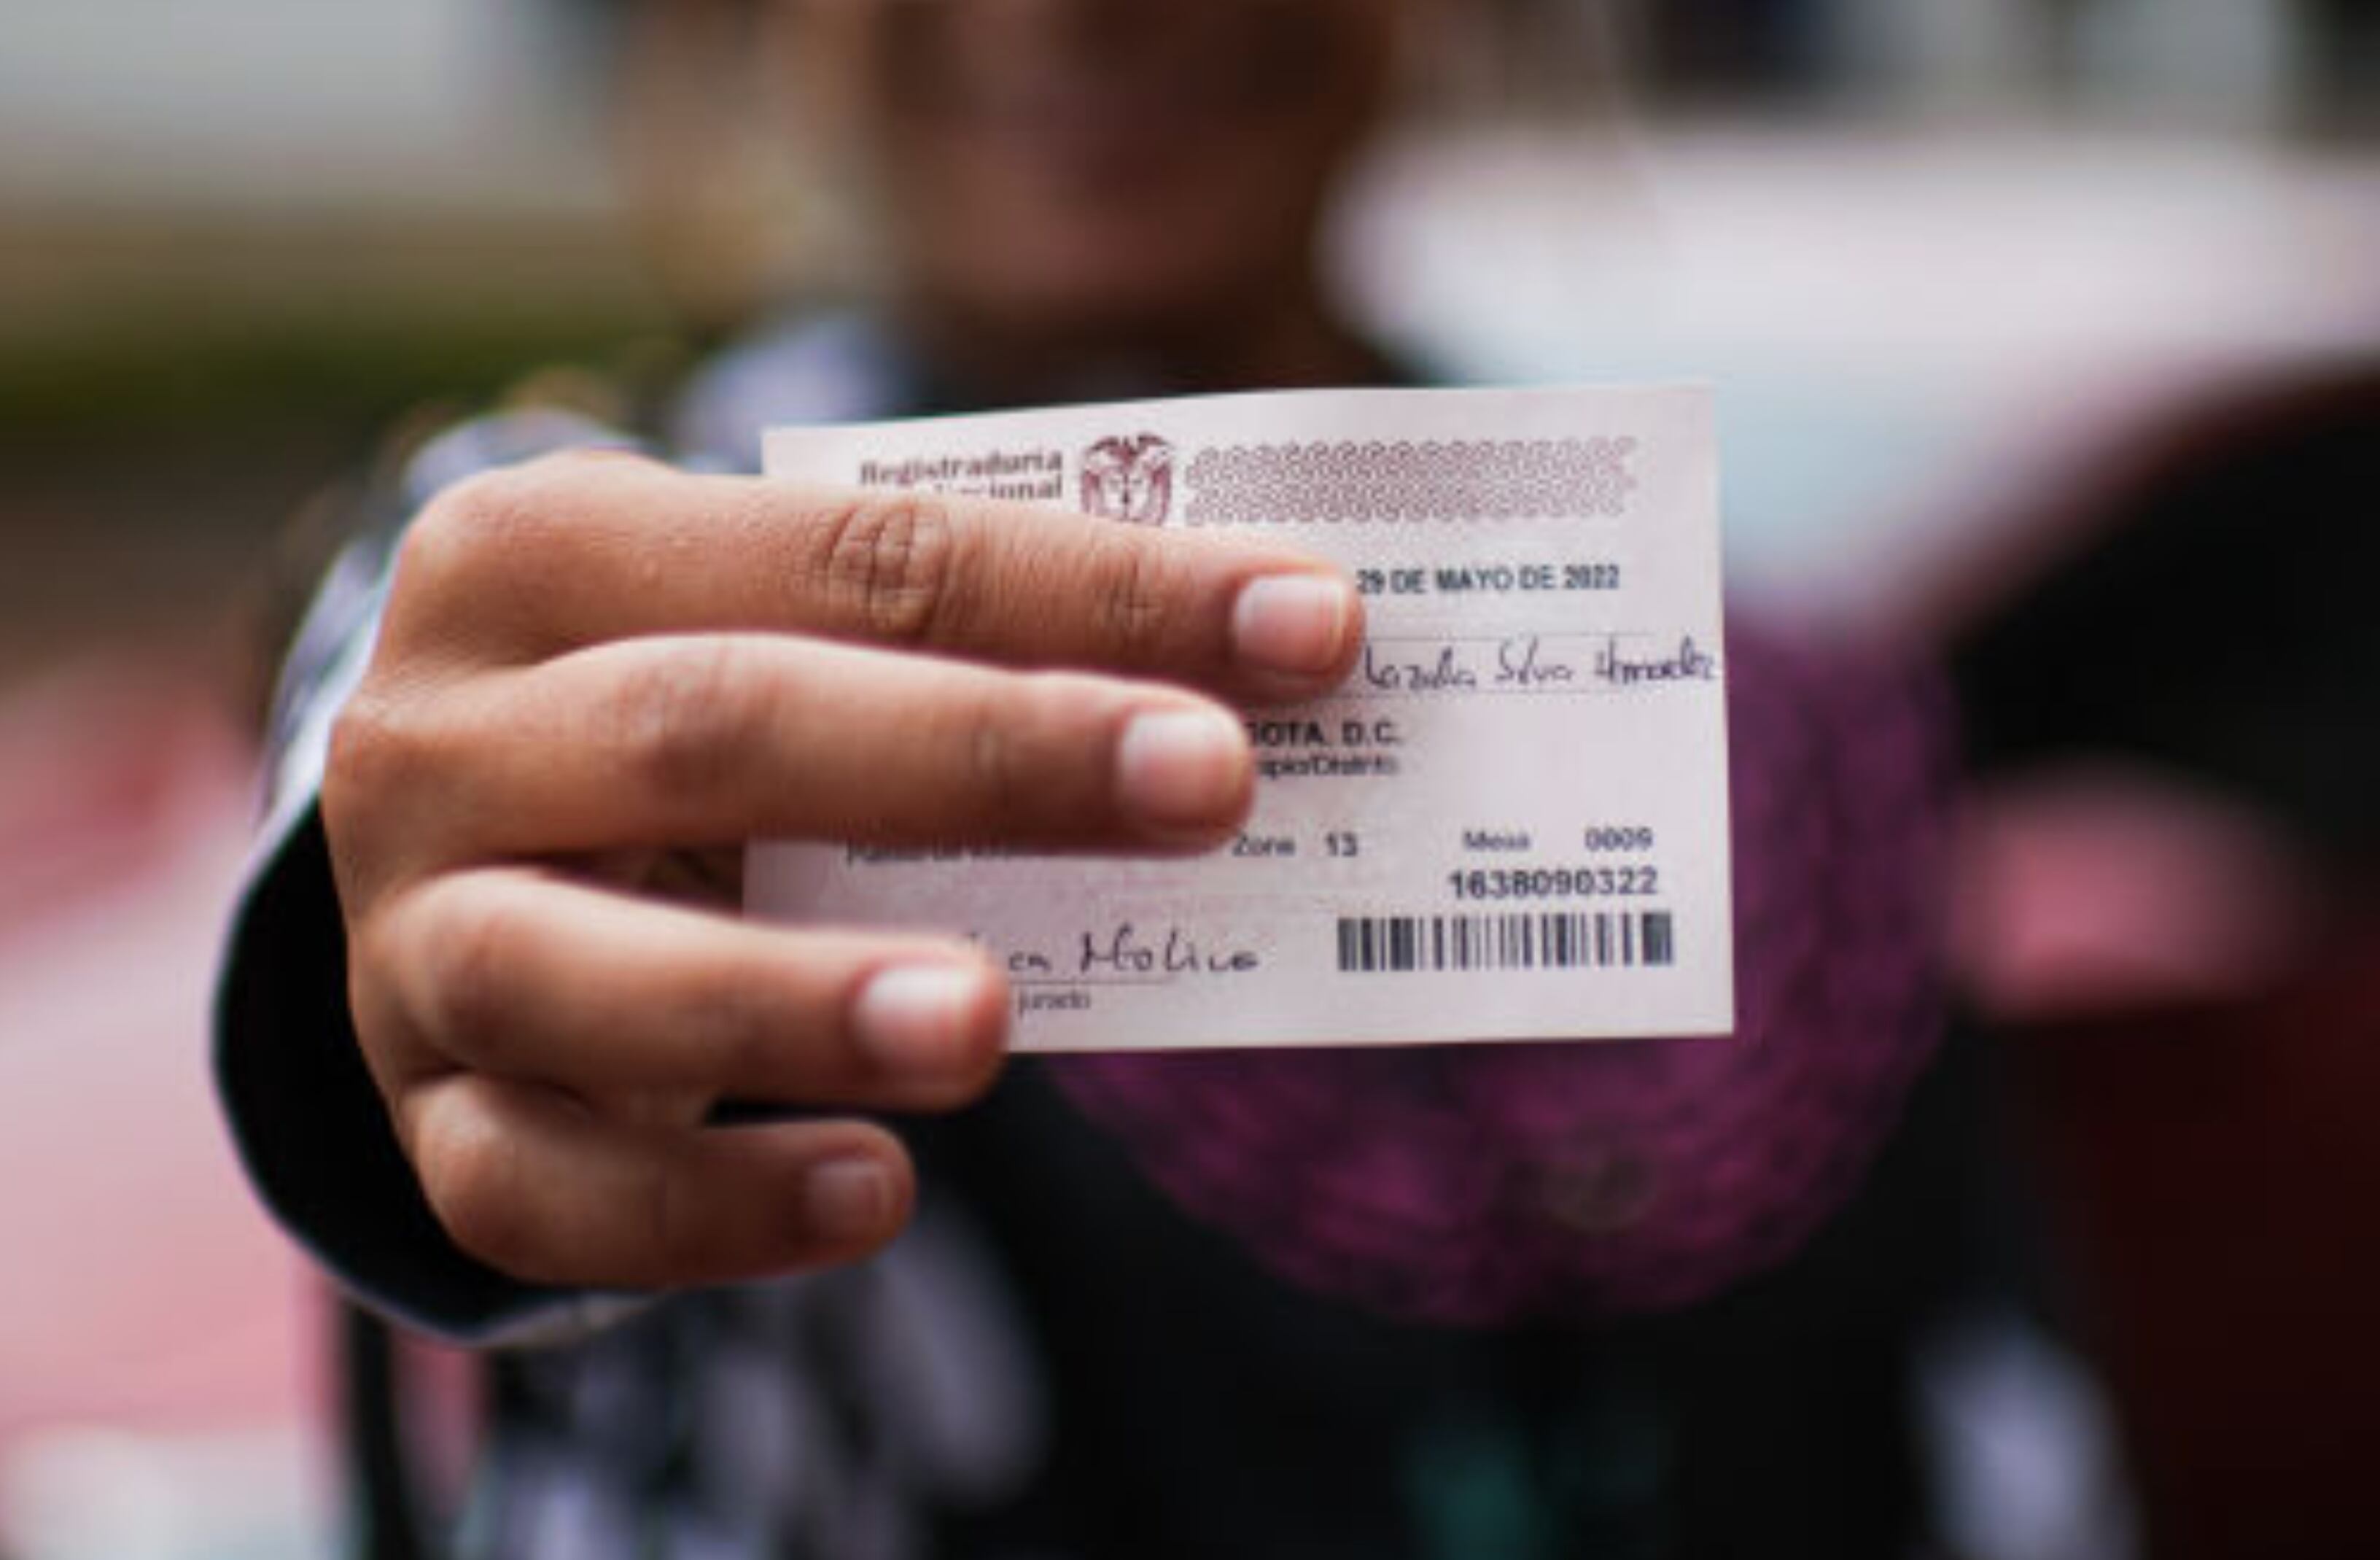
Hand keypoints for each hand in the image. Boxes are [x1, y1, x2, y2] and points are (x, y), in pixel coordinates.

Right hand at [324, 449, 1360, 1290]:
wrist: (460, 868)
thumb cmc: (692, 720)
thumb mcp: (786, 640)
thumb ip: (968, 645)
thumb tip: (1272, 675)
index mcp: (544, 548)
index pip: (850, 548)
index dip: (1090, 587)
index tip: (1312, 625)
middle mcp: (438, 736)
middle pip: (713, 726)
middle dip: (982, 754)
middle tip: (1212, 786)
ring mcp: (410, 942)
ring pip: (576, 970)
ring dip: (797, 999)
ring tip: (989, 1024)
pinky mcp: (433, 1122)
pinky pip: (541, 1191)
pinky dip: (712, 1207)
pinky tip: (877, 1195)